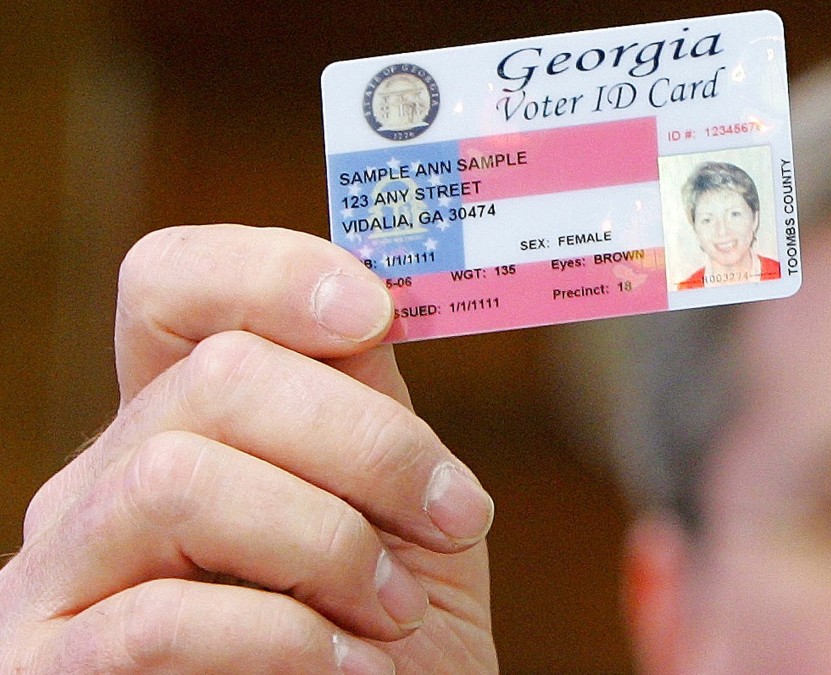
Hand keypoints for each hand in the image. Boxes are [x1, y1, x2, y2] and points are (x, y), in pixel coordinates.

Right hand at [0, 225, 496, 672]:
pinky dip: (285, 637)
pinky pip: (158, 619)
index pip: (167, 286)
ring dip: (324, 540)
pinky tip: (350, 669)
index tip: (375, 312)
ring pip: (177, 478)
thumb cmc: (385, 637)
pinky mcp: (53, 669)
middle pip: (213, 375)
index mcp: (180, 423)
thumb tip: (375, 295)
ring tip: (394, 609)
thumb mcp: (396, 508)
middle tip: (452, 515)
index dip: (267, 270)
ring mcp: (61, 577)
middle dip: (365, 442)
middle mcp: (101, 482)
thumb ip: (368, 407)